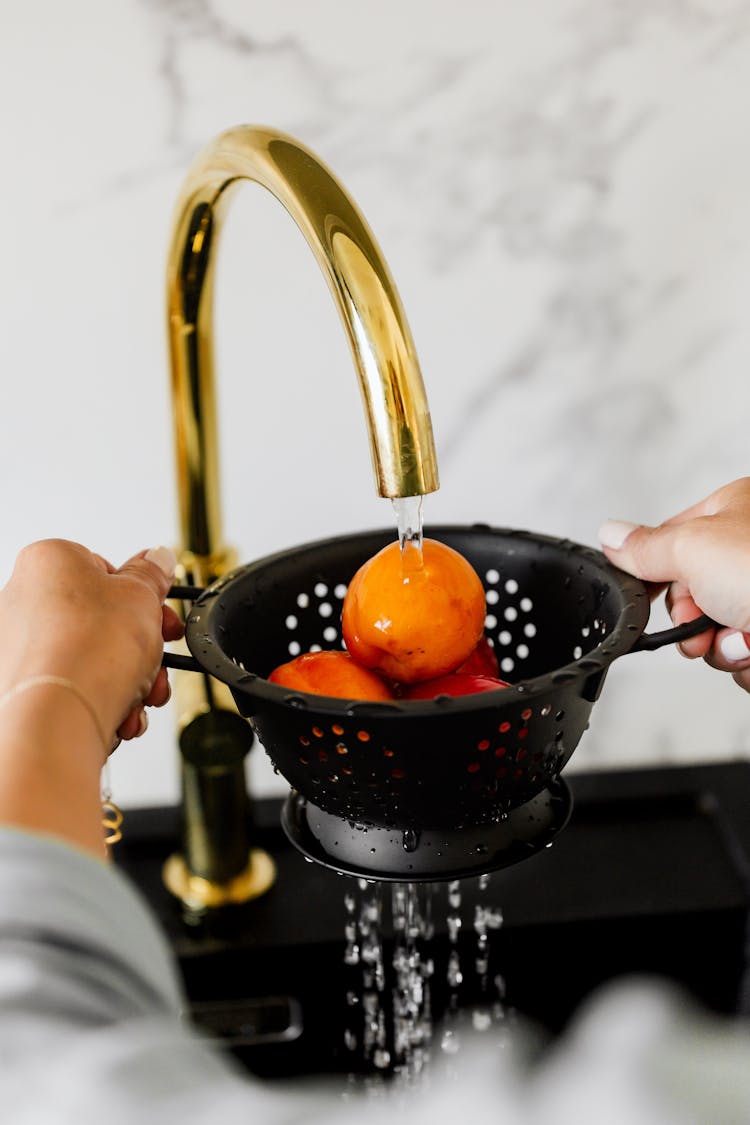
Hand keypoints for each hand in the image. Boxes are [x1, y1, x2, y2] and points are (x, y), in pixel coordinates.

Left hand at [0, 539, 183, 754]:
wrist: (57, 718)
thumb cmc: (87, 651)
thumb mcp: (142, 595)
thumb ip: (152, 574)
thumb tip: (157, 558)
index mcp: (47, 562)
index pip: (105, 571)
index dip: (141, 597)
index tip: (159, 615)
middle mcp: (21, 600)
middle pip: (101, 620)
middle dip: (139, 647)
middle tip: (156, 657)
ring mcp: (17, 646)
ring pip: (91, 658)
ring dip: (127, 678)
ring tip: (142, 694)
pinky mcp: (21, 687)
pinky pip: (73, 687)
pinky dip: (102, 699)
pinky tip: (120, 712)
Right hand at [599, 478, 749, 691]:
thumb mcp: (694, 548)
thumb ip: (646, 547)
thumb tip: (610, 536)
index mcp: (735, 513)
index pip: (671, 540)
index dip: (653, 572)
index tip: (642, 595)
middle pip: (691, 595)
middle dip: (691, 620)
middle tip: (700, 623)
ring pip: (716, 633)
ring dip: (721, 646)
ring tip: (743, 638)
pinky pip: (744, 659)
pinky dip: (747, 662)